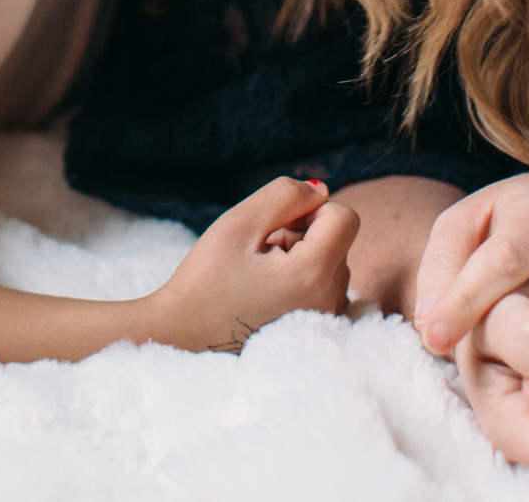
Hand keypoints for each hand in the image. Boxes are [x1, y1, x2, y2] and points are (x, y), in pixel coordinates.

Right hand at [152, 177, 358, 351]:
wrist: (184, 337)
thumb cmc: (206, 280)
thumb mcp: (238, 224)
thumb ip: (284, 195)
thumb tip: (321, 191)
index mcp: (313, 275)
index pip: (344, 218)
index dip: (309, 209)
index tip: (275, 226)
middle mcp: (329, 301)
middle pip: (336, 240)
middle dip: (301, 235)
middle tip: (258, 254)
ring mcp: (325, 320)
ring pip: (330, 262)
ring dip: (301, 257)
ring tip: (260, 275)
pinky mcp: (316, 330)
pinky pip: (326, 287)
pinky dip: (303, 279)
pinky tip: (270, 293)